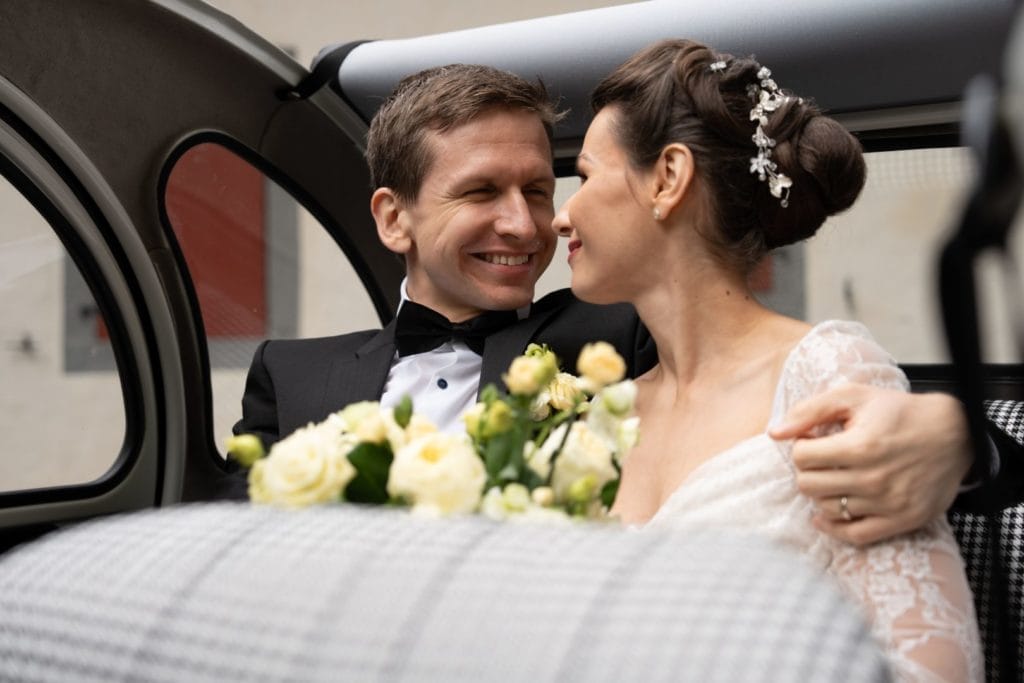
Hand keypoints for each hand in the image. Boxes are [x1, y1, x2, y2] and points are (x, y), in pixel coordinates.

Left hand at [769, 384, 971, 545]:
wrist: (954, 433)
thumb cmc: (899, 413)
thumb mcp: (854, 397)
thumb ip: (810, 411)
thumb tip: (774, 432)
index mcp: (860, 447)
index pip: (802, 457)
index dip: (802, 446)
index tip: (814, 442)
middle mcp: (874, 479)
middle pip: (809, 485)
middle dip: (809, 470)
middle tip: (822, 461)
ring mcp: (888, 503)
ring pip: (827, 509)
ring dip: (823, 493)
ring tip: (836, 477)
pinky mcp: (901, 520)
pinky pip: (854, 536)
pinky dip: (834, 528)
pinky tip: (825, 516)